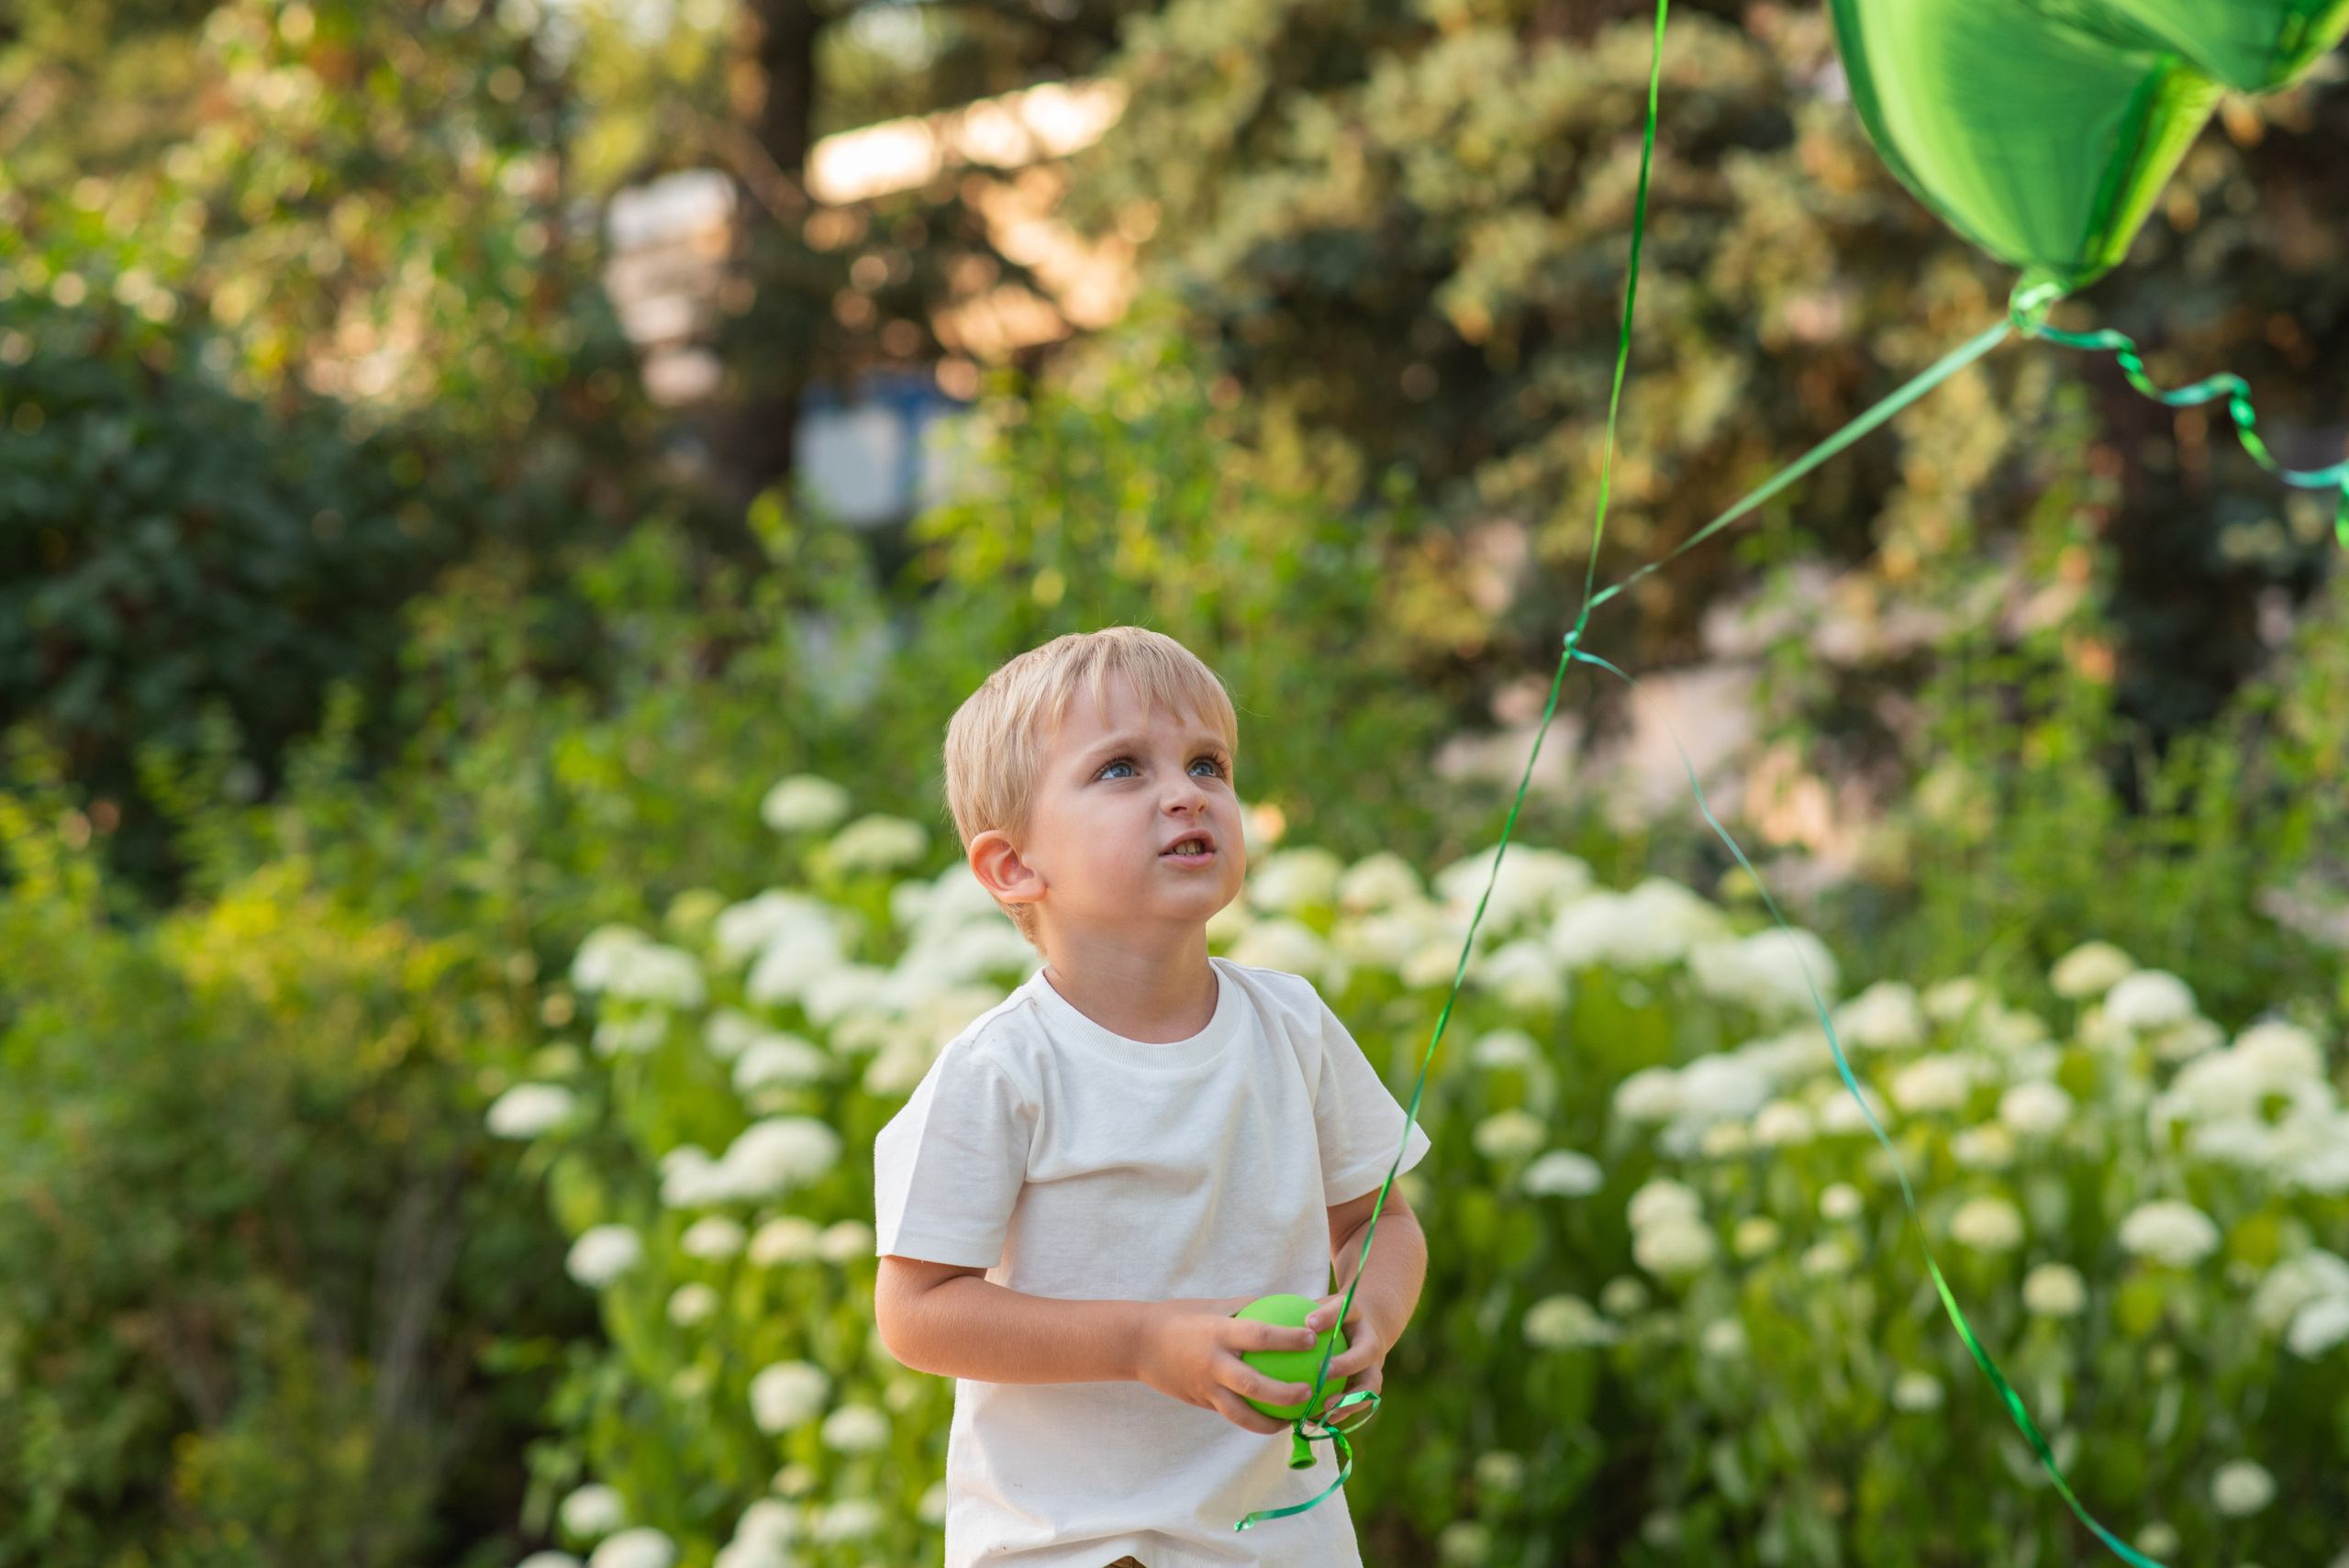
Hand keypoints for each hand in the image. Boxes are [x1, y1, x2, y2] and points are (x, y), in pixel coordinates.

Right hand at [1133, 1296, 1322, 1434]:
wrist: (1137, 1344)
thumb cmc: (1180, 1317)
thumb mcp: (1212, 1305)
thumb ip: (1246, 1307)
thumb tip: (1284, 1304)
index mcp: (1217, 1332)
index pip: (1260, 1335)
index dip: (1289, 1339)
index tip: (1314, 1339)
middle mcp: (1212, 1363)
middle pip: (1254, 1385)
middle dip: (1286, 1393)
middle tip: (1311, 1391)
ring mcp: (1204, 1388)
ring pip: (1242, 1415)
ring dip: (1271, 1422)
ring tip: (1295, 1420)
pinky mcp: (1200, 1402)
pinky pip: (1230, 1414)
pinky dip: (1252, 1420)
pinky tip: (1272, 1420)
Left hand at [1303, 1291, 1385, 1417]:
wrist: (1362, 1327)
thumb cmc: (1327, 1317)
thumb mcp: (1315, 1307)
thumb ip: (1293, 1311)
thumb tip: (1249, 1316)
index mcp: (1355, 1314)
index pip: (1345, 1309)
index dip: (1328, 1316)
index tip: (1308, 1323)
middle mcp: (1370, 1340)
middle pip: (1367, 1352)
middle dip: (1347, 1364)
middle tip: (1322, 1372)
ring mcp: (1375, 1365)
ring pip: (1370, 1385)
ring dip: (1349, 1398)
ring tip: (1325, 1408)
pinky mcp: (1369, 1386)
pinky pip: (1357, 1403)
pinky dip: (1338, 1413)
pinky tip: (1312, 1420)